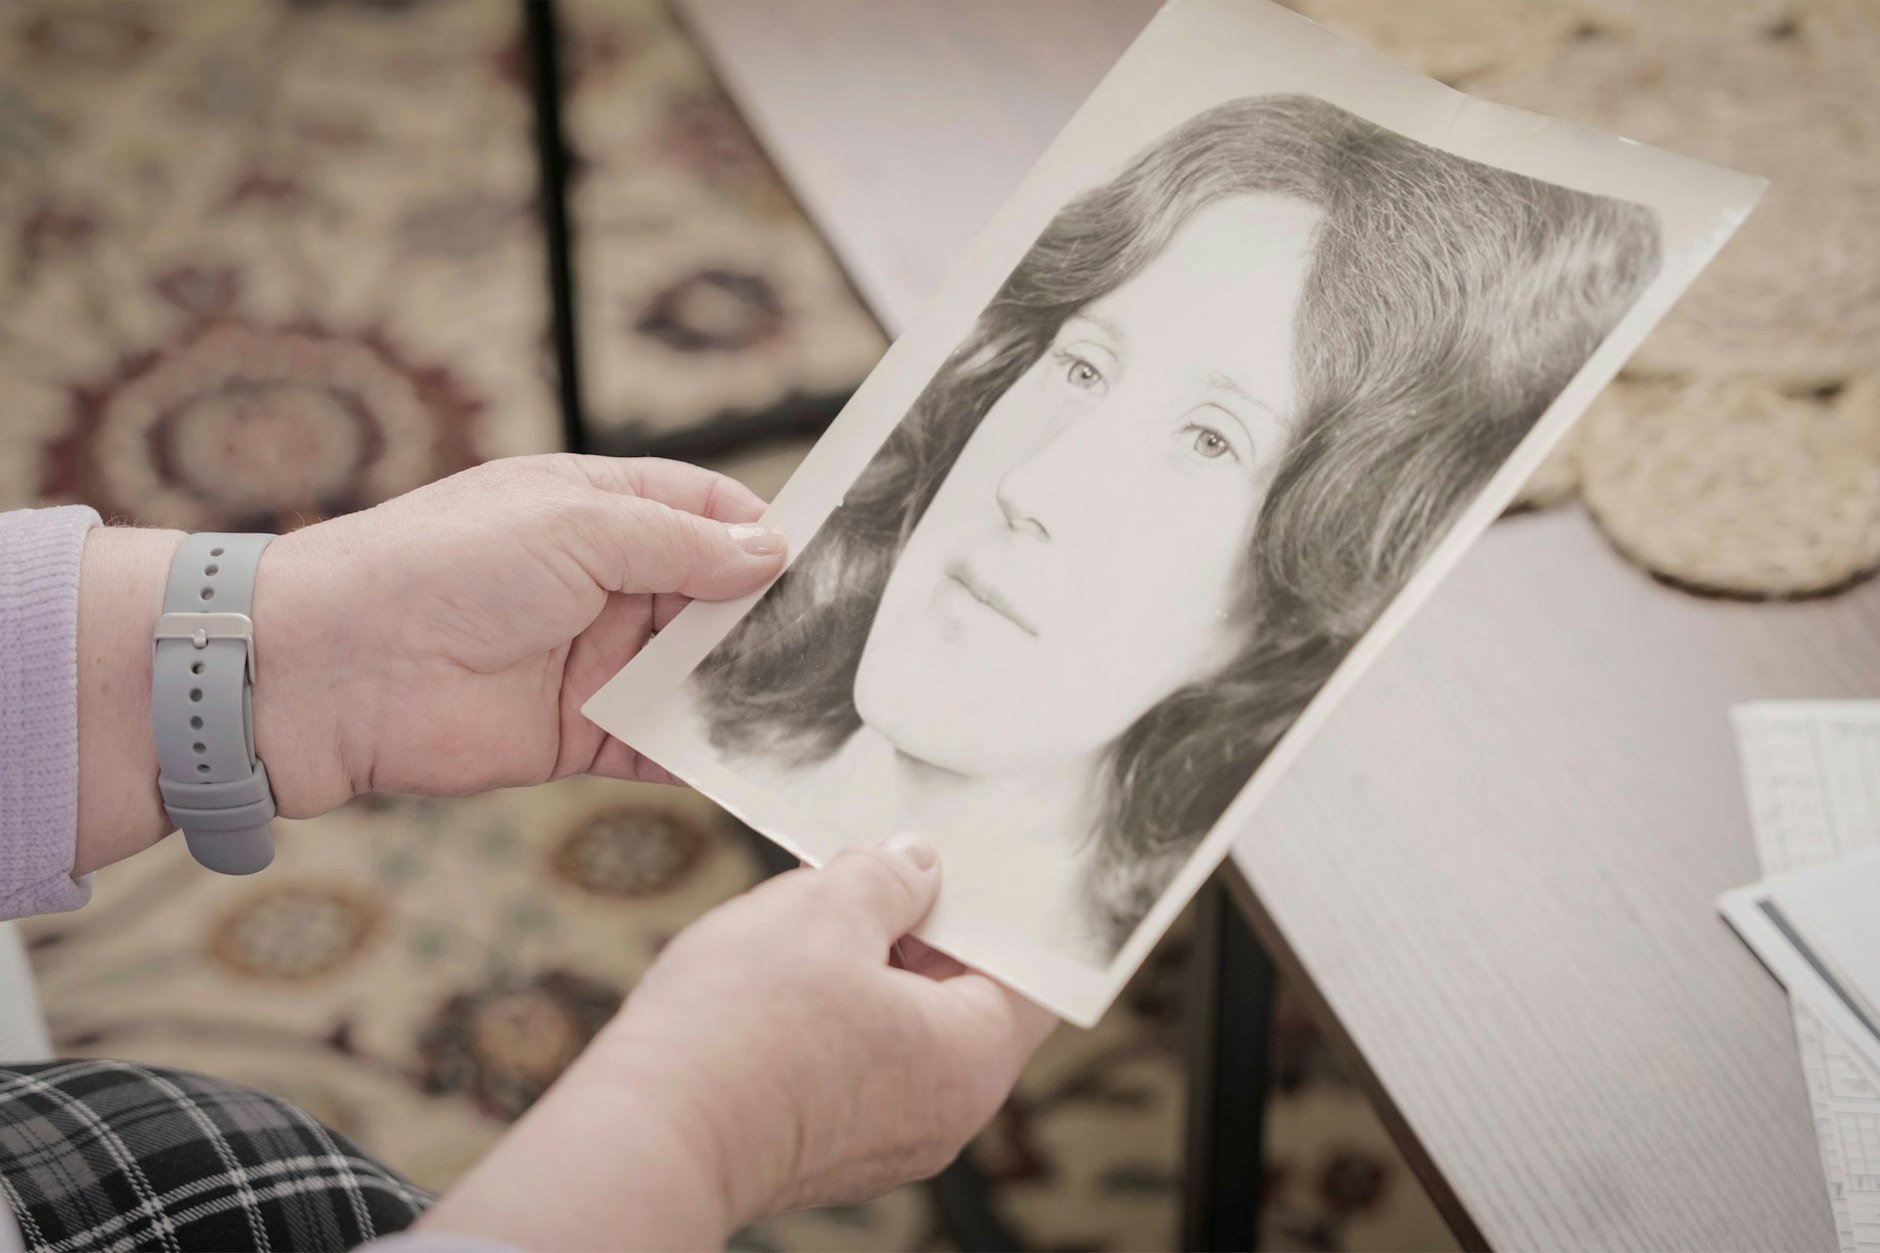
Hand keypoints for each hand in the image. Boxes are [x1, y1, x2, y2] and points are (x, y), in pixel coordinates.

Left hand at [250, 454, 785, 816]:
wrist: (339, 671)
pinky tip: (756, 757)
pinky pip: (662, 743)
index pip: (705, 512)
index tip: (826, 559)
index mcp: (599, 508)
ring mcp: (594, 660)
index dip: (761, 534)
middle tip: (837, 639)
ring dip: (744, 686)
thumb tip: (769, 554)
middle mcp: (604, 582)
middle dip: (767, 616)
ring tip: (813, 700)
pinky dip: (704, 752)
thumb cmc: (442, 567)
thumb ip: (680, 545)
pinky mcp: (581, 733)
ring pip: (696, 673)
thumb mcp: (576, 526)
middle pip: (712, 597)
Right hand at [418, 836, 1058, 1248]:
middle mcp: (943, 1113)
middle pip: (961, 996)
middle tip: (878, 864)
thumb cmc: (744, 1025)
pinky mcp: (824, 1144)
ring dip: (866, 960)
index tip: (971, 855)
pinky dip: (831, 1008)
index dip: (1002, 905)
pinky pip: (852, 1060)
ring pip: (900, 1025)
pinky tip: (781, 965)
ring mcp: (882, 1138)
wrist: (646, 1134)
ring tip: (816, 906)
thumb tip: (913, 865)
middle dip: (920, 923)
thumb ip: (887, 875)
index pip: (1029, 972)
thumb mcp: (825, 908)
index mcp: (972, 1059)